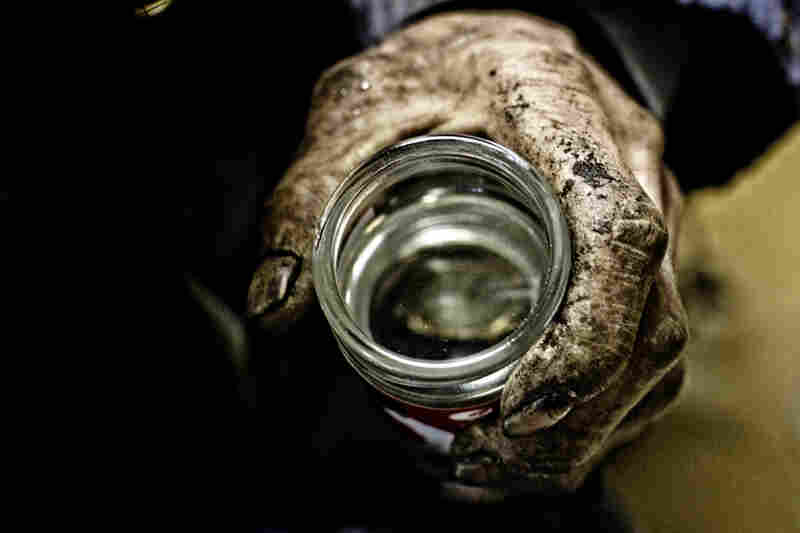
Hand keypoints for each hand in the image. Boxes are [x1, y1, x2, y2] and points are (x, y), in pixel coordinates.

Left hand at [247, 11, 688, 500]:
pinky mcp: (642, 248)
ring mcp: (649, 206)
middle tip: (488, 456)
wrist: (492, 45)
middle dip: (579, 412)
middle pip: (651, 316)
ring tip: (503, 462)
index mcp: (561, 112)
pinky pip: (648, 342)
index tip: (520, 404)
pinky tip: (536, 437)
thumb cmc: (429, 72)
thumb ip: (309, 199)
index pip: (615, 231)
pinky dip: (600, 408)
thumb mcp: (354, 112)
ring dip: (592, 426)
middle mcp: (627, 163)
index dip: (583, 334)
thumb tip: (277, 303)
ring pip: (660, 344)